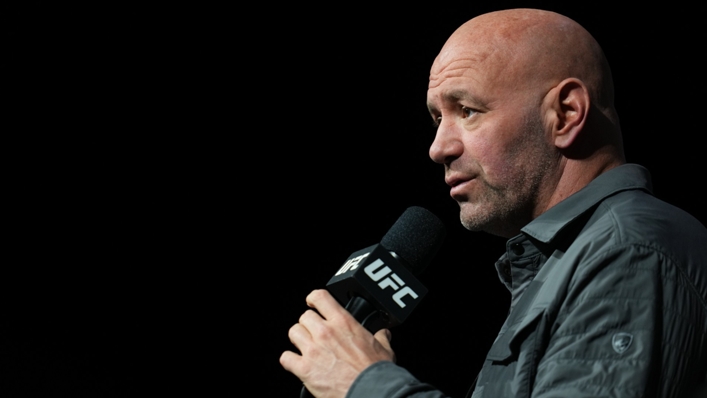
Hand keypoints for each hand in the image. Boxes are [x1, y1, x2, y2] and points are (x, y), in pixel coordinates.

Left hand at [280, 289, 395, 397]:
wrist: (370, 392)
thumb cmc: (376, 372)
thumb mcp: (384, 349)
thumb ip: (381, 337)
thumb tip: (383, 334)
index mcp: (343, 322)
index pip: (320, 297)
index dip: (314, 299)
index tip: (313, 304)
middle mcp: (325, 332)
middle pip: (304, 316)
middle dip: (308, 325)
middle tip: (315, 334)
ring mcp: (313, 350)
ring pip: (293, 332)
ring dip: (299, 339)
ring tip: (306, 347)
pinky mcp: (304, 369)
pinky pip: (286, 358)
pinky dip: (290, 361)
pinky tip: (298, 364)